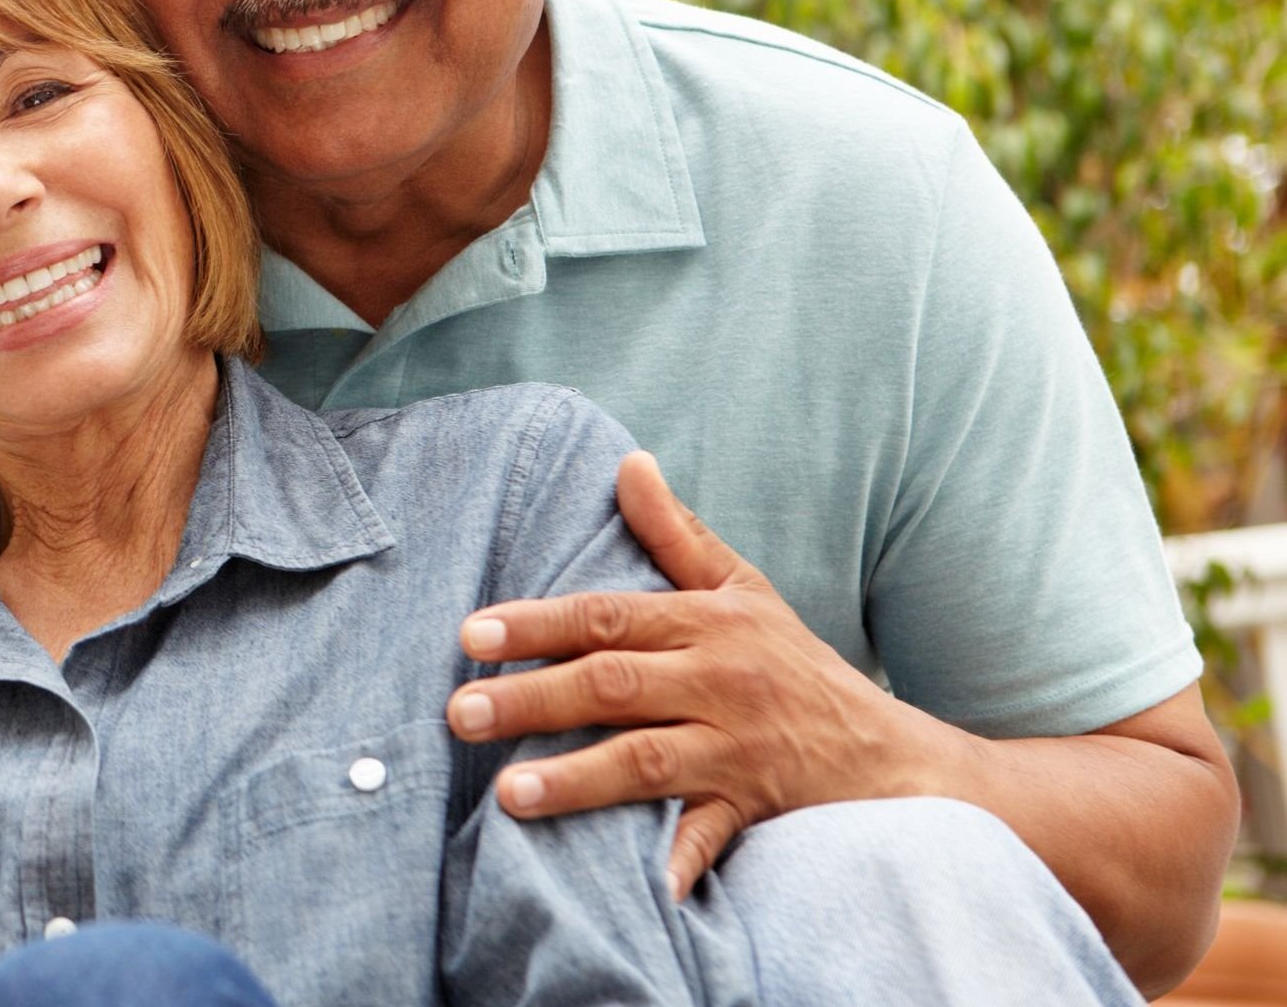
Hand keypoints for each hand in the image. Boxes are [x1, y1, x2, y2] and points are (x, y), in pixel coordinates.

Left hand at [445, 452, 936, 897]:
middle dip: (532, 699)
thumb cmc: (796, 666)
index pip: (608, 616)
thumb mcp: (745, 590)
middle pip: (614, 685)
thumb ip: (677, 533)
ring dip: (577, 779)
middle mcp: (720, 682)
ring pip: (648, 761)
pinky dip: (677, 862)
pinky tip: (638, 886)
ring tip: (508, 794)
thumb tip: (627, 462)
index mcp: (708, 623)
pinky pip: (710, 838)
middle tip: (459, 713)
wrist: (891, 754)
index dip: (538, 624)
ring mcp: (736, 748)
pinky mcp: (754, 807)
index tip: (470, 636)